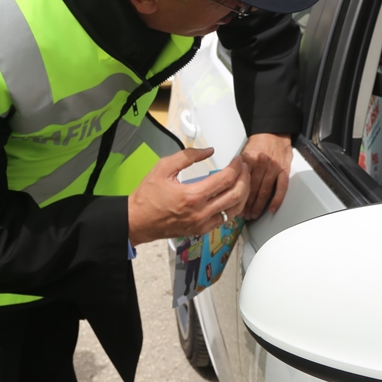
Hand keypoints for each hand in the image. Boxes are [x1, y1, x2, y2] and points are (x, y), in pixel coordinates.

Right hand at [127, 147, 249, 245]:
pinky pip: (225, 219)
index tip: (237, 159)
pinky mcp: (201, 230)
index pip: (225, 179)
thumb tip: (209, 151)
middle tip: (244, 168)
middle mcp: (201, 212)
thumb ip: (187, 156)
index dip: (236, 167)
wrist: (136, 221)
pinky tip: (233, 196)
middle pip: (236, 195)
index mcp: (192, 196)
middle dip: (245, 178)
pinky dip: (234, 207)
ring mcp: (202, 224)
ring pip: (235, 210)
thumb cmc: (147, 196)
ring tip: (243, 180)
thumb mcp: (163, 168)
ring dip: (243, 193)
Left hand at [240, 132, 292, 219]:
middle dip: (247, 205)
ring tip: (254, 214)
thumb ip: (239, 168)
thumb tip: (230, 184)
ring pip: (265, 191)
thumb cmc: (259, 141)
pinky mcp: (284, 169)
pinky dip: (277, 199)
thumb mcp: (244, 152)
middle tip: (243, 215)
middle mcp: (261, 164)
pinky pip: (281, 187)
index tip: (233, 206)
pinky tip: (272, 208)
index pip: (241, 183)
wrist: (274, 129)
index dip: (236, 197)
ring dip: (258, 205)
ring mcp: (274, 167)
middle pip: (252, 189)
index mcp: (248, 160)